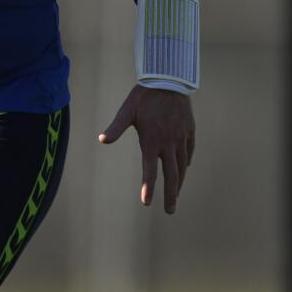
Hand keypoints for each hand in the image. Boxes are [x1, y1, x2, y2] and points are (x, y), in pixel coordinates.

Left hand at [97, 85, 195, 213]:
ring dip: (179, 183)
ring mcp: (181, 138)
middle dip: (170, 195)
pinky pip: (189, 151)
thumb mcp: (128, 111)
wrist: (169, 80)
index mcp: (152, 141)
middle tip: (170, 211)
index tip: (146, 202)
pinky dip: (186, 163)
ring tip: (176, 196)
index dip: (148, 188)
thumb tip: (102, 140)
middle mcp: (168, 143)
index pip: (150, 171)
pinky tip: (185, 169)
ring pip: (182, 166)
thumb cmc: (145, 96)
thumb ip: (116, 127)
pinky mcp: (189, 131)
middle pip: (172, 175)